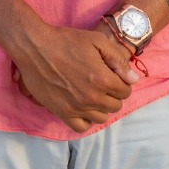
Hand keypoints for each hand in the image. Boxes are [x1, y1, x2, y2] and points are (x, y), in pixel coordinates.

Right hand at [9, 24, 139, 132]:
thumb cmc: (66, 41)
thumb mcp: (97, 41)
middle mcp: (91, 97)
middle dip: (113, 94)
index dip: (121, 82)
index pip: (125, 91)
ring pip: (101, 117)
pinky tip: (83, 107)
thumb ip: (118, 60)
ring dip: (101, 107)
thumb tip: (133, 79)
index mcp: (102, 79)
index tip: (112, 75)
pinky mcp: (61, 112)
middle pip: (115, 106)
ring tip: (93, 94)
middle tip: (102, 83)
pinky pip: (81, 127)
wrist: (35, 47)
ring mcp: (76, 107)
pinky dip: (86, 119)